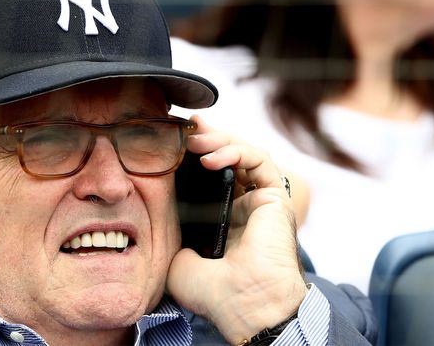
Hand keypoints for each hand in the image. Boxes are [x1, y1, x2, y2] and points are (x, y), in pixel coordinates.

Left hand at [166, 115, 306, 344]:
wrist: (242, 305)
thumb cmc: (211, 290)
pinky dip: (235, 152)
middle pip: (226, 158)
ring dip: (218, 140)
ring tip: (194, 140)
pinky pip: (259, 160)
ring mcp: (259, 200)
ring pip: (243, 154)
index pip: (207, 176)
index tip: (172, 141)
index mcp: (220, 218)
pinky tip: (210, 158)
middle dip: (205, 139)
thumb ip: (172, 231)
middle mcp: (241, 206)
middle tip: (184, 129)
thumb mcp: (177, 256)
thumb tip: (159, 210)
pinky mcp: (275, 197)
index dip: (193, 156)